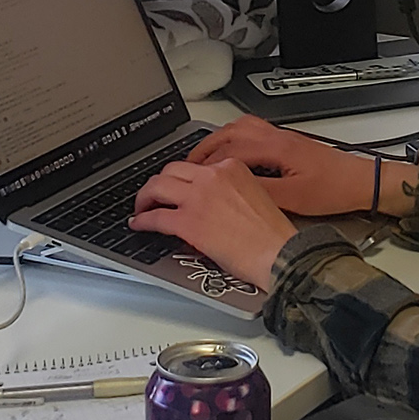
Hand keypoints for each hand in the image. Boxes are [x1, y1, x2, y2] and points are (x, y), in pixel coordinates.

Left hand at [131, 157, 294, 286]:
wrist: (279, 254)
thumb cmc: (272, 234)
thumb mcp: (254, 195)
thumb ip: (229, 190)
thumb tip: (208, 202)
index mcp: (231, 167)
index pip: (195, 165)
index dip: (181, 178)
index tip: (176, 187)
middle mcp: (212, 176)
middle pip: (171, 170)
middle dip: (158, 183)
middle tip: (153, 195)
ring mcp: (198, 198)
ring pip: (157, 187)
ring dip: (144, 197)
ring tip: (141, 208)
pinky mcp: (188, 222)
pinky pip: (155, 216)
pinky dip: (142, 220)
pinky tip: (139, 224)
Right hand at [186, 115, 375, 216]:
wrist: (361, 182)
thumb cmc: (333, 189)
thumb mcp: (293, 198)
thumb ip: (260, 191)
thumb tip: (230, 191)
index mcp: (275, 148)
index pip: (229, 152)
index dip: (205, 166)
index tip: (189, 178)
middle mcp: (276, 136)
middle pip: (229, 133)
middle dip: (204, 148)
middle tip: (186, 165)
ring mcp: (282, 137)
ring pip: (240, 127)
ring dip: (218, 140)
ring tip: (203, 157)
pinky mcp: (287, 142)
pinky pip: (252, 131)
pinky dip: (234, 138)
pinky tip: (231, 152)